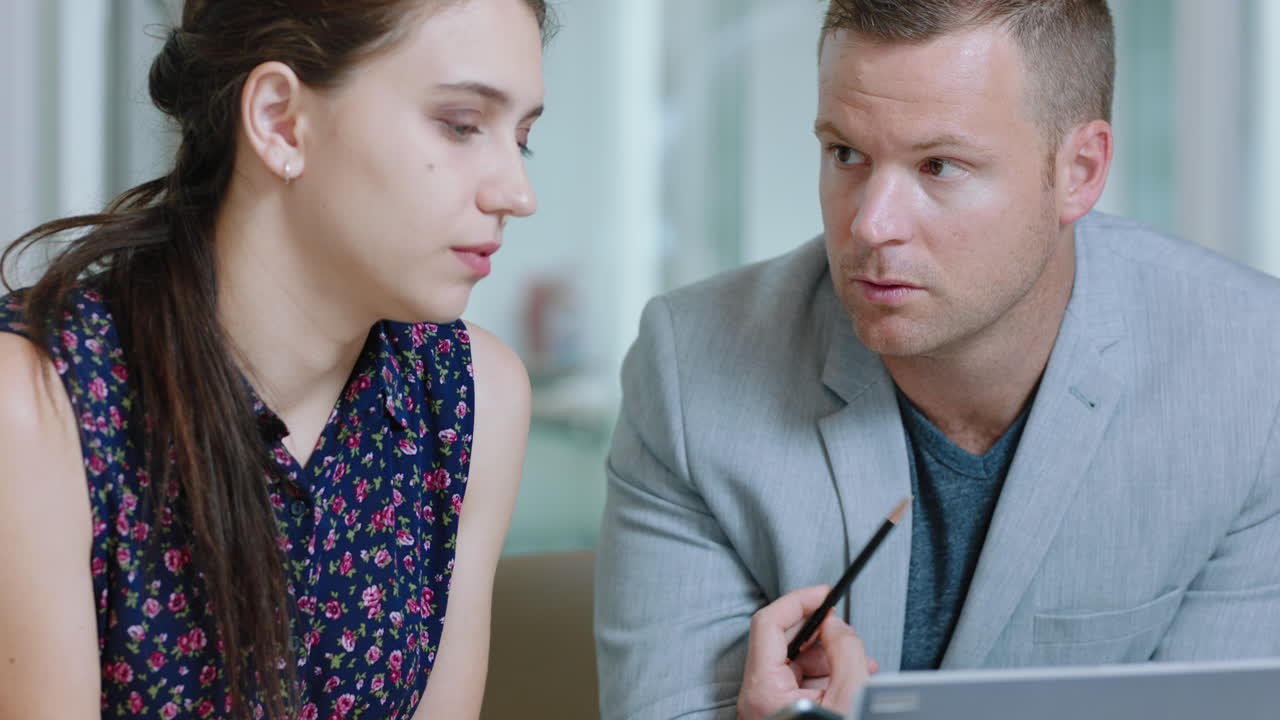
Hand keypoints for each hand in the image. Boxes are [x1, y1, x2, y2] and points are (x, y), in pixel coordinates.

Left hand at [736, 585, 877, 719]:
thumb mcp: (850, 696)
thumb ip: (845, 653)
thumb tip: (836, 626)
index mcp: (763, 689)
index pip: (768, 623)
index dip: (798, 601)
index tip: (824, 594)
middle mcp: (757, 696)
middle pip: (784, 642)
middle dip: (822, 633)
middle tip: (848, 635)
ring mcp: (766, 705)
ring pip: (794, 662)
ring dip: (828, 657)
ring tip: (861, 665)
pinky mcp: (778, 711)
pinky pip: (798, 682)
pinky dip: (824, 675)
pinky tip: (851, 679)